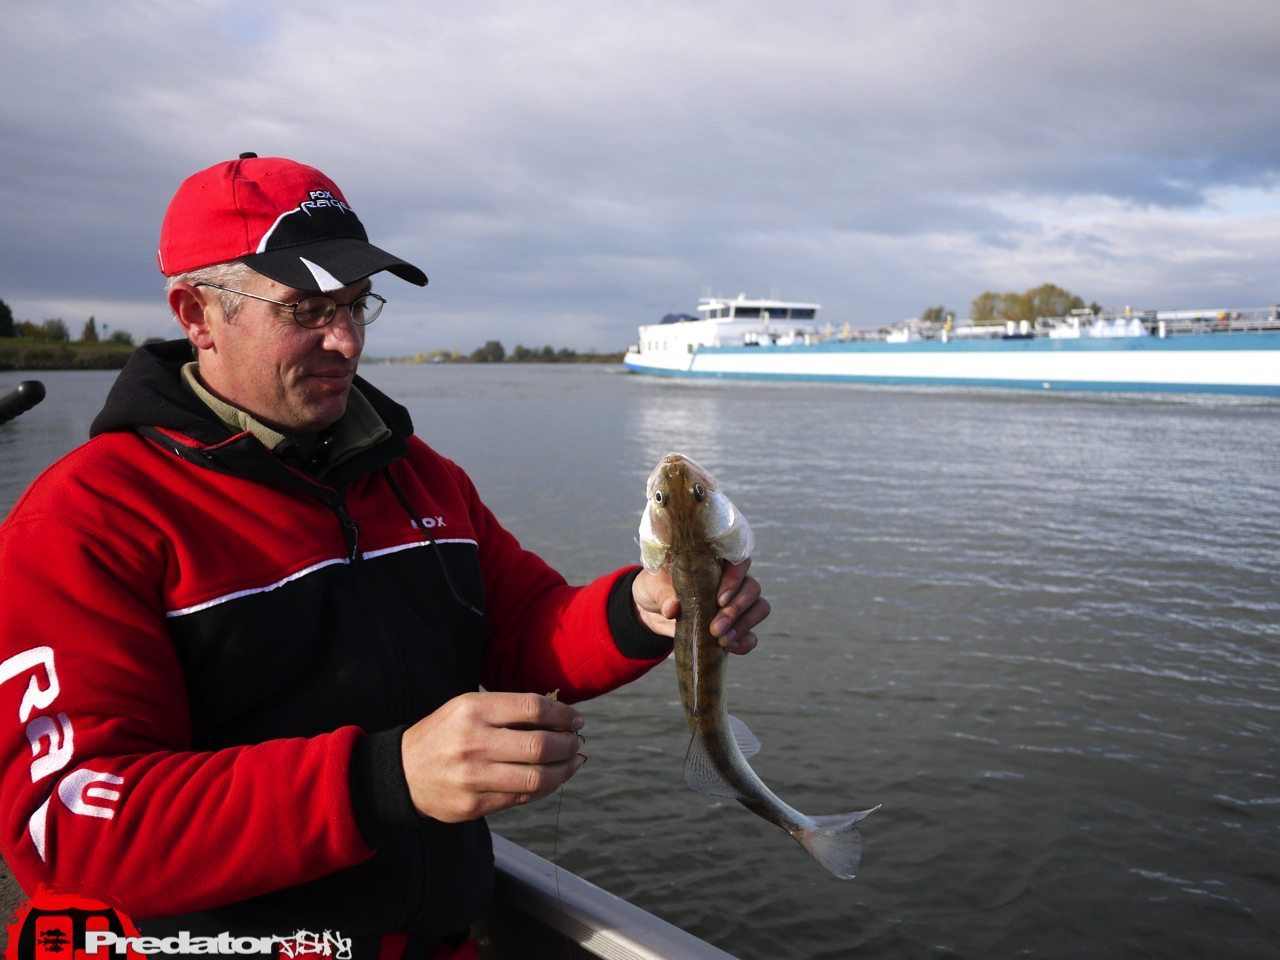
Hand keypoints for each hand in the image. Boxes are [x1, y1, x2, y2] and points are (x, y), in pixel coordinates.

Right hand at [400, 692, 585, 821]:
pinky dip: (544, 789)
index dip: (562, 715)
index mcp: (473, 710)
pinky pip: (521, 798)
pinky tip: (552, 779)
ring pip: (536, 778)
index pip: (532, 708)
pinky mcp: (473, 806)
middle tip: (576, 743)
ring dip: (563, 770)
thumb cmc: (444, 734)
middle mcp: (473, 742)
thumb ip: (508, 709)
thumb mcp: (467, 707)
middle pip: (539, 745)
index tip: (576, 720)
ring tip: (572, 762)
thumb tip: (558, 716)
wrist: (402, 773)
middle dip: (568, 745)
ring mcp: (472, 778)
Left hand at [632, 558, 769, 653]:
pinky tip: (729, 647)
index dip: (735, 579)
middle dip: (736, 609)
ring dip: (743, 625)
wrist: (651, 611)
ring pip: (759, 608)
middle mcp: (732, 580)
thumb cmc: (656, 588)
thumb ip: (664, 593)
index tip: (719, 599)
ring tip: (721, 639)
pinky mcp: (734, 627)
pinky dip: (744, 641)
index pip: (739, 561)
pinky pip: (752, 634)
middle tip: (715, 627)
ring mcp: (737, 604)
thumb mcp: (654, 586)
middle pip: (752, 588)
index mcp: (715, 561)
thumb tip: (673, 607)